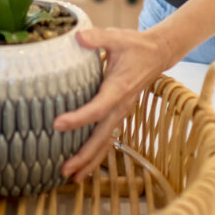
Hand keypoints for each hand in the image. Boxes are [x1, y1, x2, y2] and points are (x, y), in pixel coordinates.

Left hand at [56, 26, 168, 181]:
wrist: (158, 54)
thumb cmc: (135, 45)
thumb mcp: (117, 37)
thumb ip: (97, 38)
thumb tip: (78, 36)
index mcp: (118, 88)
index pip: (97, 108)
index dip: (78, 118)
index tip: (57, 124)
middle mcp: (121, 106)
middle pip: (102, 136)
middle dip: (84, 155)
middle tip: (65, 169)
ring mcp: (121, 113)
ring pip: (106, 142)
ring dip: (90, 161)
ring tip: (71, 178)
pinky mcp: (119, 114)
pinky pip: (108, 138)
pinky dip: (96, 155)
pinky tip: (83, 167)